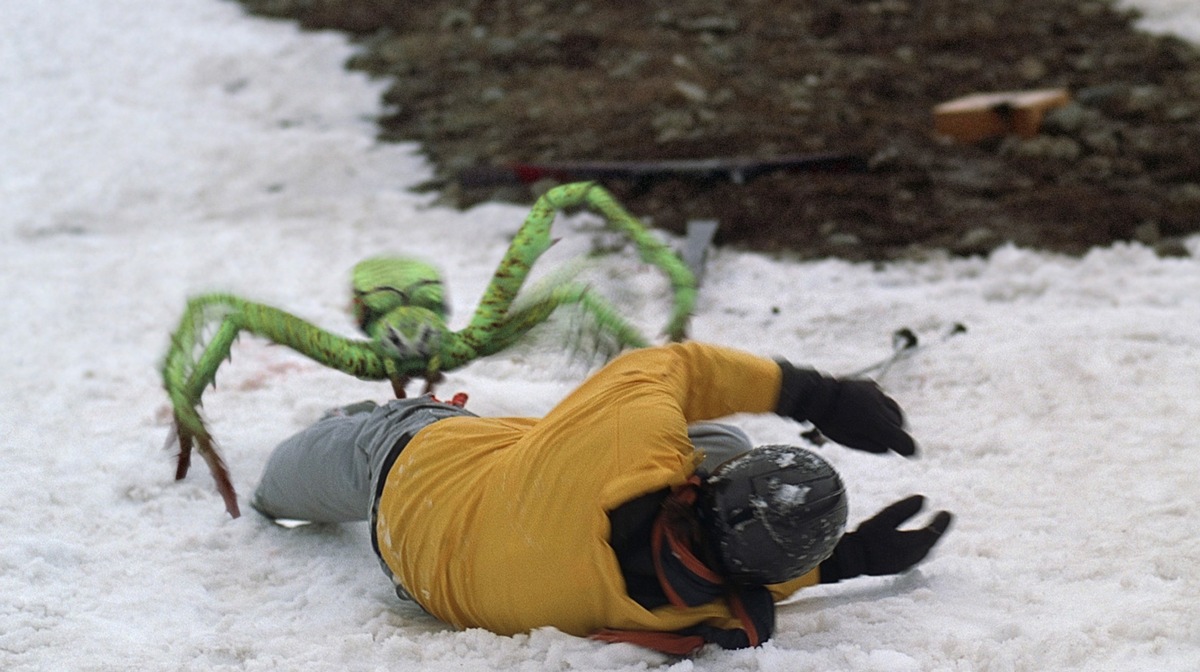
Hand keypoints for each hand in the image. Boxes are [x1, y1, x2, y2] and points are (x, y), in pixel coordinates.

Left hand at [776, 363, 916, 455]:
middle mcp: (880, 406)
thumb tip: (889, 447)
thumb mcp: (849, 441)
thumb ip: (873, 446)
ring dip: (891, 418)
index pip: (902, 439)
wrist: (817, 394)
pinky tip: (869, 409)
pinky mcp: (872, 385)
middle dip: (895, 432)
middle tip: (884, 437)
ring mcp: (877, 393)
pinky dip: (881, 406)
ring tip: (878, 424)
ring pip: (894, 409)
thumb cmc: (830, 422)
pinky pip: (884, 398)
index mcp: (875, 423)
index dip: (907, 448)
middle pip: (899, 423)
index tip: (910, 453)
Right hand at [820, 495, 952, 581]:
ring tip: (930, 531)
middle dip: (936, 531)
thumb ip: (904, 508)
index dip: (940, 522)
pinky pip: (914, 556)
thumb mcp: (885, 517)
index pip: (932, 532)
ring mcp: (904, 565)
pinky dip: (918, 547)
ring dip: (928, 540)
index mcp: (913, 544)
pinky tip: (913, 544)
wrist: (850, 561)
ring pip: (922, 551)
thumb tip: (923, 498)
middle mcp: (912, 557)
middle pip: (930, 543)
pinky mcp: (895, 568)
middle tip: (943, 519)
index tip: (947, 512)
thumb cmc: (867, 538)